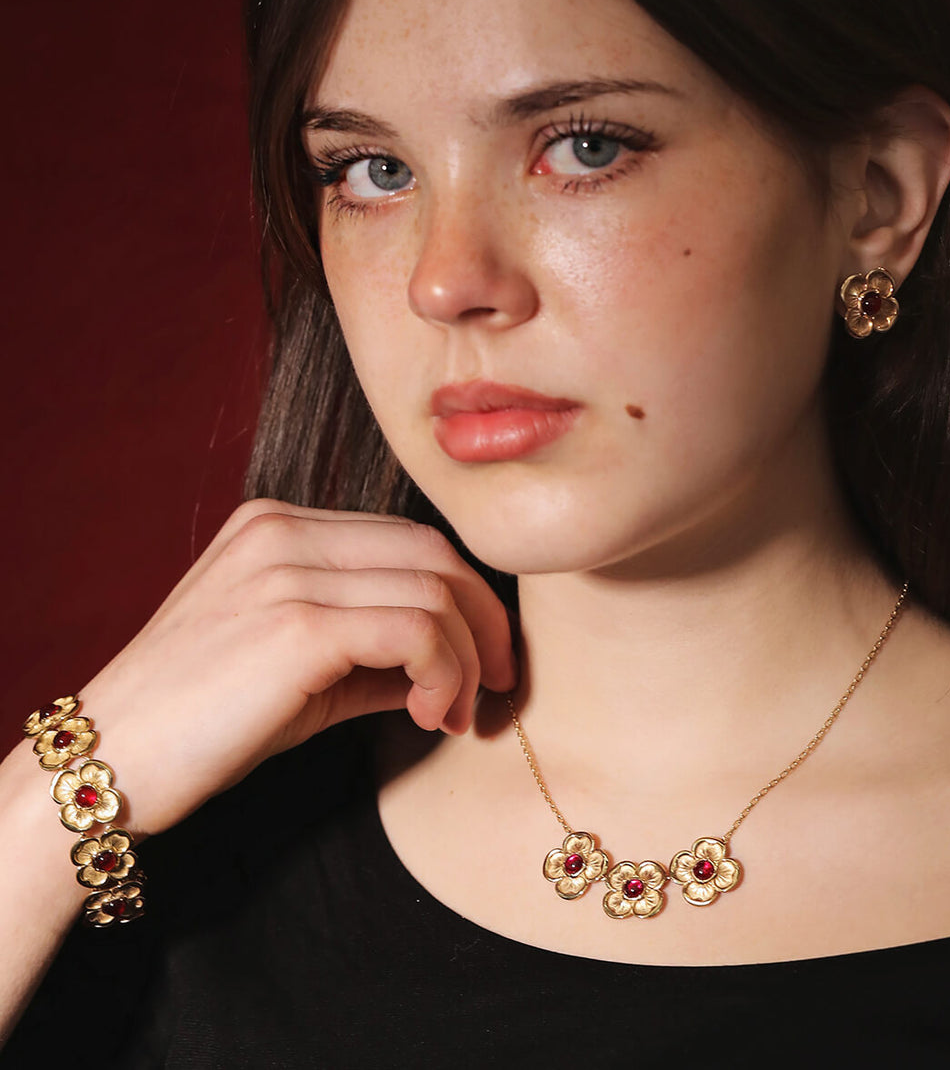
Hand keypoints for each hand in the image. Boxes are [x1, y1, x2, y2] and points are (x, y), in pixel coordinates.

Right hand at [76, 498, 517, 836]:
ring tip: (457, 714)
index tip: (486, 659)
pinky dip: (445, 672)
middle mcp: (283, 532)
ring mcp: (287, 571)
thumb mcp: (298, 672)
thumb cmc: (201, 722)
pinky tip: (433, 715)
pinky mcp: (295, 624)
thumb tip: (453, 668)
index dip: (464, 596)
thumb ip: (374, 654)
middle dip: (485, 620)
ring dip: (469, 658)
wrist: (110, 763)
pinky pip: (414, 630)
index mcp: (279, 527)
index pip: (408, 539)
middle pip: (433, 551)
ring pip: (433, 588)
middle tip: (499, 685)